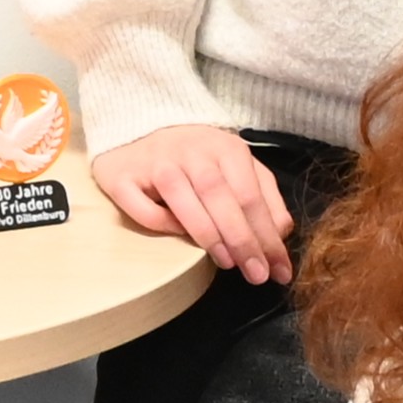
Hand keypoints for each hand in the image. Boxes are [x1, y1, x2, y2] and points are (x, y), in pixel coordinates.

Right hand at [94, 124, 296, 281]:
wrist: (137, 127)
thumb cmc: (195, 156)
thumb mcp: (237, 167)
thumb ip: (264, 195)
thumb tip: (281, 233)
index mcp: (225, 148)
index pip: (251, 196)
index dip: (267, 236)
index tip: (280, 270)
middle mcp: (190, 152)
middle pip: (221, 198)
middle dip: (243, 241)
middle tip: (256, 275)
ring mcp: (155, 163)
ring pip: (185, 201)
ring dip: (209, 236)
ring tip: (227, 264)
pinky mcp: (121, 176)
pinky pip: (144, 208)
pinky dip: (163, 225)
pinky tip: (178, 237)